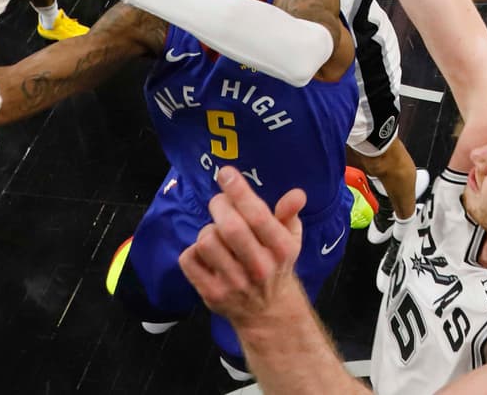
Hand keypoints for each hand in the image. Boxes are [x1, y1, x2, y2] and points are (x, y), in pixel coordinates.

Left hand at [179, 166, 306, 325]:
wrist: (267, 312)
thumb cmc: (276, 264)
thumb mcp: (291, 238)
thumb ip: (290, 213)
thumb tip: (297, 195)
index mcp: (281, 249)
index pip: (259, 216)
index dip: (239, 191)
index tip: (226, 173)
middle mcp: (260, 268)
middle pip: (230, 227)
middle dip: (219, 206)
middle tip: (220, 203)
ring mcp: (234, 283)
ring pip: (206, 241)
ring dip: (207, 230)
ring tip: (217, 233)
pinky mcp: (211, 294)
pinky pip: (188, 260)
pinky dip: (193, 250)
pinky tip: (206, 253)